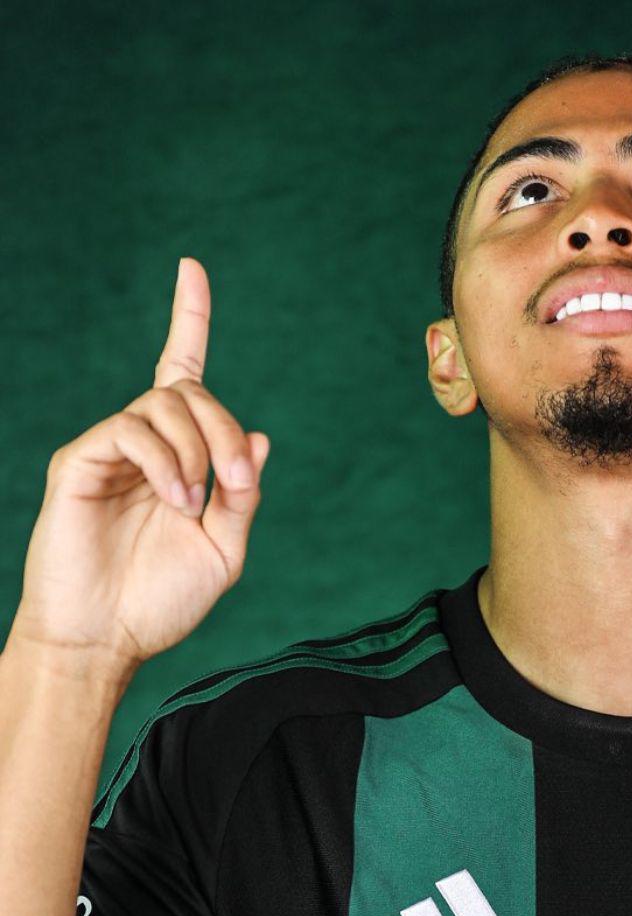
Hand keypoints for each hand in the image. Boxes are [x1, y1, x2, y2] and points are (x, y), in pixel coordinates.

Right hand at [11, 258, 270, 677]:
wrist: (106, 639)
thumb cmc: (163, 599)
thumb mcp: (225, 548)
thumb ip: (243, 494)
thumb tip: (259, 434)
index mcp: (180, 455)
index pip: (182, 371)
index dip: (188, 318)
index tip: (191, 268)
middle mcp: (145, 442)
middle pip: (192, 393)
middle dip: (226, 431)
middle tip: (237, 481)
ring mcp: (110, 449)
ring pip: (164, 405)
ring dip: (198, 450)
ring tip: (194, 503)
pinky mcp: (79, 461)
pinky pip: (129, 429)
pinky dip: (164, 461)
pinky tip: (174, 500)